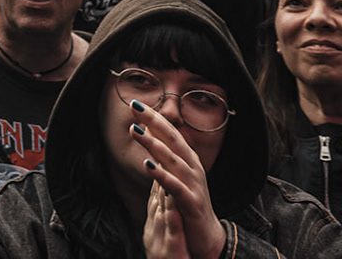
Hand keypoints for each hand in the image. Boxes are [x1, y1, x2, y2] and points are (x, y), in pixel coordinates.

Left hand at [130, 105, 225, 258]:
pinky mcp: (192, 202)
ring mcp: (194, 184)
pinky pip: (174, 186)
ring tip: (135, 131)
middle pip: (173, 139)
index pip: (171, 133)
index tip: (136, 103)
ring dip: (154, 144)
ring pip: (173, 160)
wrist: (206, 236)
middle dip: (154, 122)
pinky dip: (161, 174)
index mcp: (189, 161)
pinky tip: (147, 165)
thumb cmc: (189, 204)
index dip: (155, 118)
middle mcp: (193, 168)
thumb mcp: (176, 177)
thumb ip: (166, 159)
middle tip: (135, 106)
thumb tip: (151, 137)